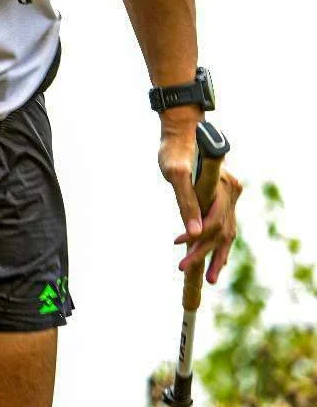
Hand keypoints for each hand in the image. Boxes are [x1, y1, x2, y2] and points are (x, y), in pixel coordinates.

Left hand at [158, 111, 242, 284]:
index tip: (180, 249)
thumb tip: (193, 233)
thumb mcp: (175, 173)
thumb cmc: (175, 149)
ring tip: (209, 277)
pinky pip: (225, 222)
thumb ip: (186, 201)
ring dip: (217, 254)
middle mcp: (231, 190)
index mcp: (223, 186)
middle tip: (187, 271)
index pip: (214, 223)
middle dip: (205, 253)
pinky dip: (219, 240)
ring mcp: (230, 192)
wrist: (183, 129)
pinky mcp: (224, 194)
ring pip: (227, 230)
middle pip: (221, 229)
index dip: (198, 240)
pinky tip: (211, 255)